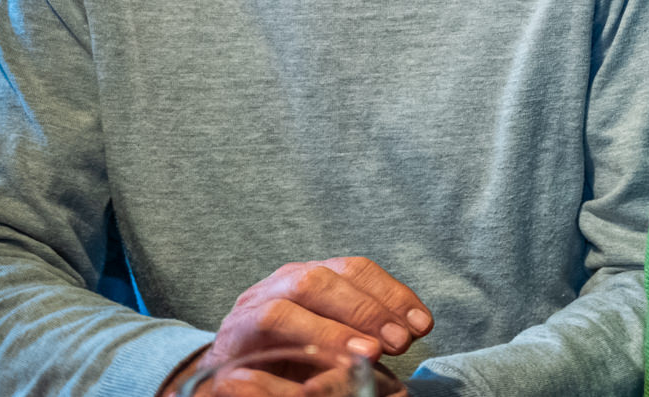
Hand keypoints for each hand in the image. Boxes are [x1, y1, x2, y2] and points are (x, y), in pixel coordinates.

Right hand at [163, 257, 431, 393]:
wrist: (226, 377)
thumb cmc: (291, 357)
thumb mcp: (335, 341)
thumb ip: (365, 337)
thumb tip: (406, 344)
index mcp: (309, 277)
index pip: (354, 270)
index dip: (391, 293)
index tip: (422, 324)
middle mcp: (277, 286)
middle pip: (321, 281)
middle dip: (366, 309)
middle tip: (399, 342)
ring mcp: (247, 313)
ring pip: (283, 310)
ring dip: (329, 331)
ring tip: (368, 354)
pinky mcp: (225, 346)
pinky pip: (254, 345)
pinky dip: (289, 353)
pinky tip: (322, 369)